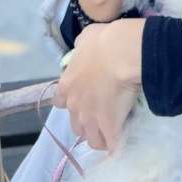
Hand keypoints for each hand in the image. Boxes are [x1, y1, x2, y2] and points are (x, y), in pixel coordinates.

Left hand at [53, 18, 143, 152]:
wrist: (121, 53)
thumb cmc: (104, 41)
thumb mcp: (87, 37)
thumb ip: (82, 48)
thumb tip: (84, 49)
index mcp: (67, 84)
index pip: (59, 101)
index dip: (71, 99)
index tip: (83, 95)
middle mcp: (75, 105)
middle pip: (75, 124)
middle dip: (86, 121)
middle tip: (101, 112)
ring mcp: (91, 118)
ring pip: (91, 138)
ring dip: (99, 135)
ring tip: (112, 129)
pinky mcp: (110, 126)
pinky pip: (111, 144)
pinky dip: (116, 144)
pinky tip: (122, 140)